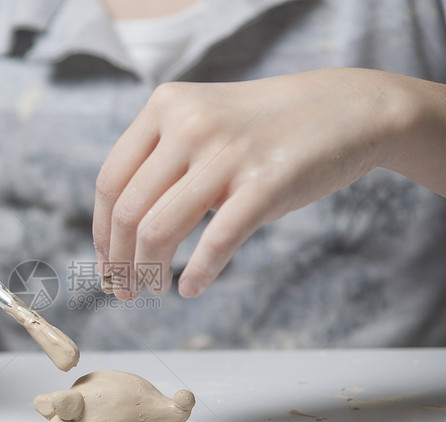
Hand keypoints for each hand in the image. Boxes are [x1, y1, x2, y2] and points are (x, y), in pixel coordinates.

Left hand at [93, 68, 402, 298]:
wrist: (345, 109)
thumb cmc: (264, 126)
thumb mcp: (202, 120)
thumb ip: (161, 158)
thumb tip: (121, 230)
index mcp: (164, 107)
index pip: (109, 181)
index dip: (101, 232)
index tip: (106, 263)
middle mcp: (188, 125)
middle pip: (127, 211)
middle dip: (120, 262)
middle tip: (124, 290)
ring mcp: (226, 154)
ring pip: (159, 229)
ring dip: (148, 272)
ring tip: (153, 290)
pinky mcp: (265, 184)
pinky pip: (216, 240)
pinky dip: (198, 273)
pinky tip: (191, 288)